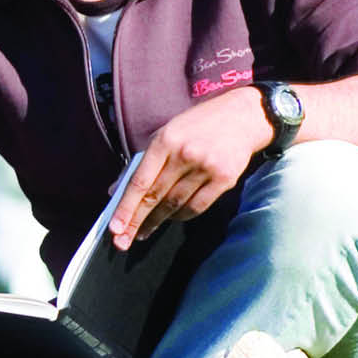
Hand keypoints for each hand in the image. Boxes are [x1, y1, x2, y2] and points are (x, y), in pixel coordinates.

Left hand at [107, 86, 268, 249]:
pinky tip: (171, 218)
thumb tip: (116, 191)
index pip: (140, 182)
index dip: (125, 208)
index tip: (114, 228)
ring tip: (144, 231)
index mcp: (165, 141)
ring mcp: (206, 167)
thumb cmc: (197, 126)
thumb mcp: (165, 134)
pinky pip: (196, 207)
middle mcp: (185, 154)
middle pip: (155, 197)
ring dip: (157, 221)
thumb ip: (141, 162)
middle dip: (137, 221)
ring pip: (175, 204)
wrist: (243, 116)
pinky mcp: (224, 179)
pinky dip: (181, 216)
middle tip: (122, 241)